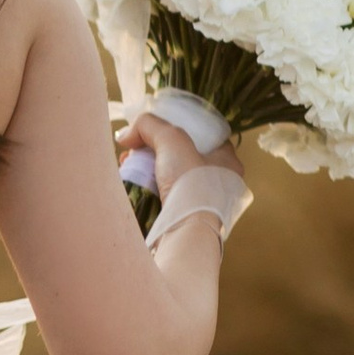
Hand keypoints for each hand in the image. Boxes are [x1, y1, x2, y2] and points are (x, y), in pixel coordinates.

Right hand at [121, 113, 242, 207]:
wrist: (187, 229)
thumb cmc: (191, 182)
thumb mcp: (171, 139)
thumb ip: (148, 126)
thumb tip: (125, 135)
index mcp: (228, 161)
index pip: (205, 136)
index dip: (180, 129)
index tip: (159, 130)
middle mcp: (219, 181)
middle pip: (182, 156)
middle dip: (155, 150)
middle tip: (136, 148)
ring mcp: (202, 201)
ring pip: (171, 176)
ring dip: (148, 168)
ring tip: (128, 164)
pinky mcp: (185, 216)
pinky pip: (165, 195)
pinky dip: (149, 188)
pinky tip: (133, 183)